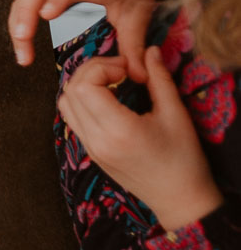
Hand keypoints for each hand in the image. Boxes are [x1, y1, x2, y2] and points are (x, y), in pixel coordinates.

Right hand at [8, 0, 168, 70]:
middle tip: (23, 39)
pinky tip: (22, 43)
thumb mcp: (139, 15)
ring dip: (18, 21)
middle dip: (26, 12)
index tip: (46, 15)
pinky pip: (26, 1)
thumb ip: (134, 45)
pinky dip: (19, 21)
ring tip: (22, 53)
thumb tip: (138, 77)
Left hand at [59, 48, 223, 230]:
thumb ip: (159, 79)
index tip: (127, 68)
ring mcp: (89, 148)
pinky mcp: (89, 151)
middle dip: (92, 71)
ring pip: (65, 104)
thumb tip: (149, 50)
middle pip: (71, 91)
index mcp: (117, 131)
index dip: (102, 67)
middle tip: (120, 70)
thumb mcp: (176, 115)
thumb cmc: (183, 160)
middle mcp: (96, 140)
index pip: (85, 86)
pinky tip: (106, 98)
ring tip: (112, 81)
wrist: (179, 199)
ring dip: (83, 84)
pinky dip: (81, 100)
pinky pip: (71, 118)